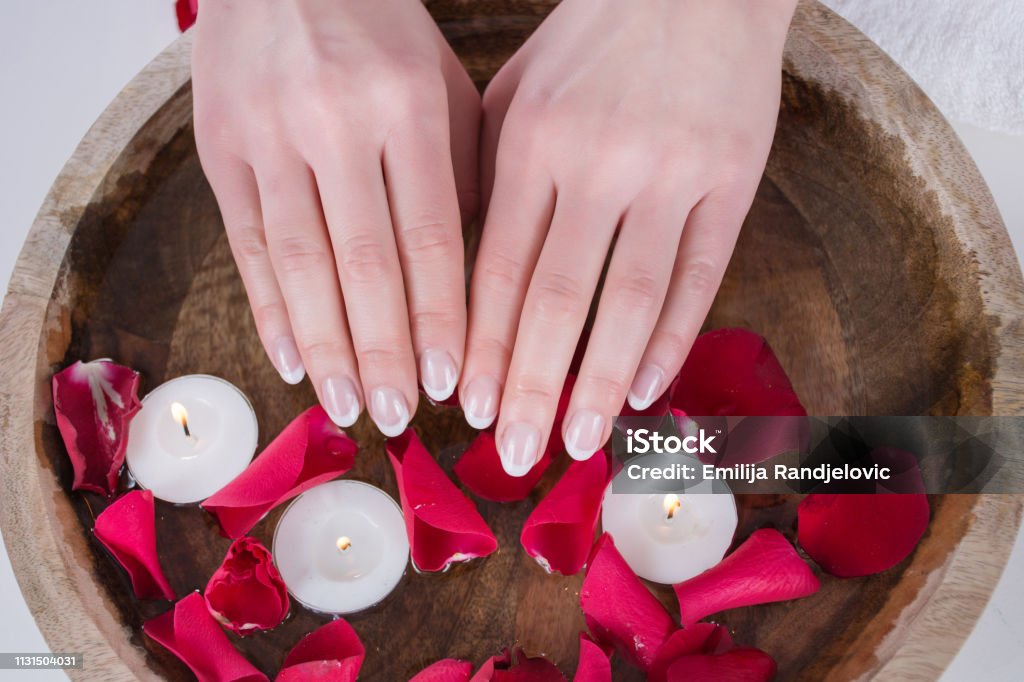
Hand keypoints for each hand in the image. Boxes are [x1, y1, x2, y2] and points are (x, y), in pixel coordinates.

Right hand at [192, 0, 478, 435]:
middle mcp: (333, 122)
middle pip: (363, 263)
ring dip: (325, 347)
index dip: (440, 318)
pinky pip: (246, 245)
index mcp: (405, 104)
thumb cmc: (380, 30)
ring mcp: (266, 137)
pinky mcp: (217, 149)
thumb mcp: (444, 87)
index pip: (429, 236)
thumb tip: (464, 284)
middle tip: (401, 415)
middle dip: (384, 351)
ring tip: (347, 408)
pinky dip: (269, 310)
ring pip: (298, 265)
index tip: (454, 381)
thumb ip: (458, 177)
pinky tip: (291, 361)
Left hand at [463, 0, 796, 473]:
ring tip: (580, 444)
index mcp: (534, 140)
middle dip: (530, 386)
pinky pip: (701, 277)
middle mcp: (600, 164)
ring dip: (602, 384)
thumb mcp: (517, 88)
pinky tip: (649, 390)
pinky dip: (674, 339)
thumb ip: (490, 175)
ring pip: (631, 302)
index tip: (464, 406)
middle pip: (558, 301)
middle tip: (514, 455)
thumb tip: (466, 275)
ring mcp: (673, 176)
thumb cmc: (593, 35)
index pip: (498, 268)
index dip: (479, 346)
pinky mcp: (734, 182)